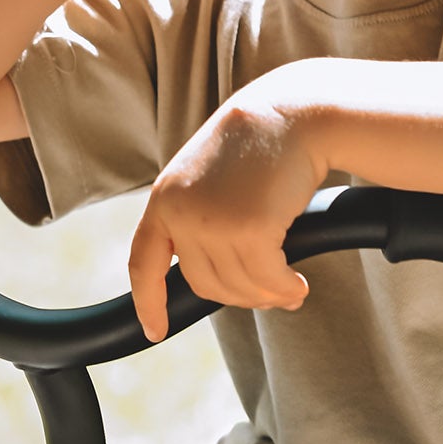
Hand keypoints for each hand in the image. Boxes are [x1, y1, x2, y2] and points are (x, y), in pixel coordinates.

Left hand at [125, 84, 320, 341]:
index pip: (143, 264)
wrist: (291, 112)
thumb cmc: (257, 146)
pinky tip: (298, 285)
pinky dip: (285, 288)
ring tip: (290, 290)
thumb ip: (200, 219)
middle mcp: (180, 213)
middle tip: (271, 294)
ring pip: (238, 286)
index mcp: (163, 200)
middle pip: (204, 284)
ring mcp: (211, 222)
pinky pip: (266, 279)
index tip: (154, 331)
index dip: (148, 303)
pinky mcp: (249, 230)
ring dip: (268, 295)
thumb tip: (220, 281)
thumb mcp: (208, 179)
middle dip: (241, 297)